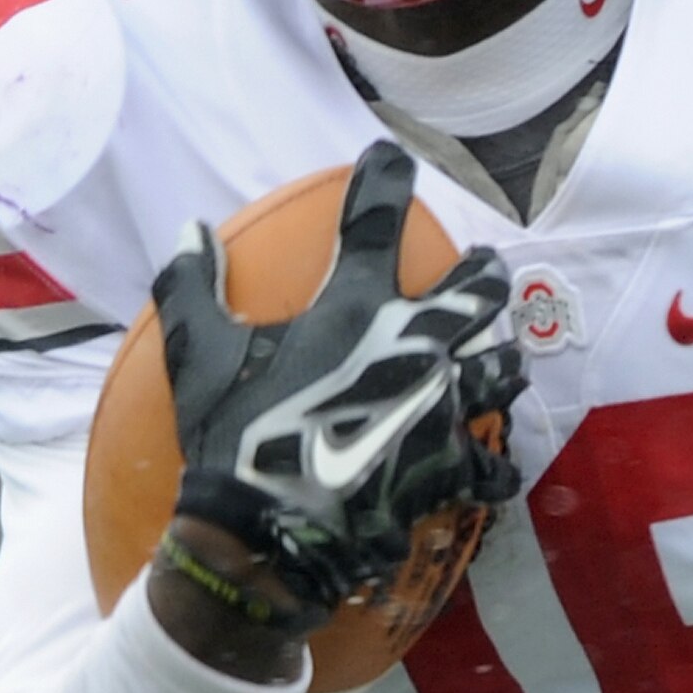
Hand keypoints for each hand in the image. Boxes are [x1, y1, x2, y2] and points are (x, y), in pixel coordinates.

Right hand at [152, 140, 524, 617]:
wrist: (266, 535)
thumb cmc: (234, 438)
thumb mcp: (199, 355)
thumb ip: (193, 285)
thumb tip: (189, 228)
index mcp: (356, 309)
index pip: (374, 221)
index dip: (384, 180)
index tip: (392, 157)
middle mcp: (416, 346)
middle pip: (478, 292)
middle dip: (486, 275)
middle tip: (486, 270)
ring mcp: (444, 406)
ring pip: (502, 369)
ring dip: (502, 361)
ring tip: (503, 359)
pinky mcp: (453, 466)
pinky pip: (494, 466)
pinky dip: (495, 468)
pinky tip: (495, 468)